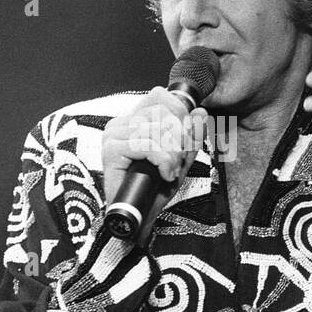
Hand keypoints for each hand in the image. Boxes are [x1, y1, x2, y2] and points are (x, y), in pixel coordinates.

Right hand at [102, 87, 209, 232]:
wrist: (141, 216)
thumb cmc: (156, 188)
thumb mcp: (182, 157)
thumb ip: (193, 134)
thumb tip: (200, 112)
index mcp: (134, 119)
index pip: (159, 96)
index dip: (179, 113)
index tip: (183, 139)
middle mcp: (120, 123)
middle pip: (161, 112)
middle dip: (178, 139)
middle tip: (176, 161)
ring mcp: (113, 135)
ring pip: (156, 129)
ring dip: (172, 154)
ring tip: (168, 170)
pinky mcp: (111, 149)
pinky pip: (149, 145)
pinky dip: (163, 161)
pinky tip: (162, 174)